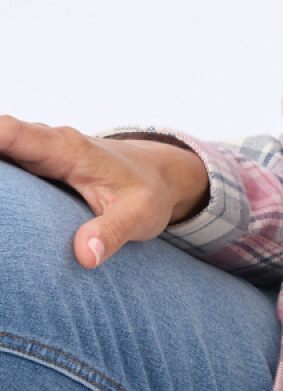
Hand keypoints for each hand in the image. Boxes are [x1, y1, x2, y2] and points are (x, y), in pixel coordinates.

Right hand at [0, 116, 208, 267]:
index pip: (13, 134)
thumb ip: (113, 234)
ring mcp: (37, 150)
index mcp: (67, 149)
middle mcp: (46, 142)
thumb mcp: (140, 217)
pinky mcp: (32, 161)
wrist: (159, 176)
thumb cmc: (148, 193)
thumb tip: (85, 257)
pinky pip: (2, 157)